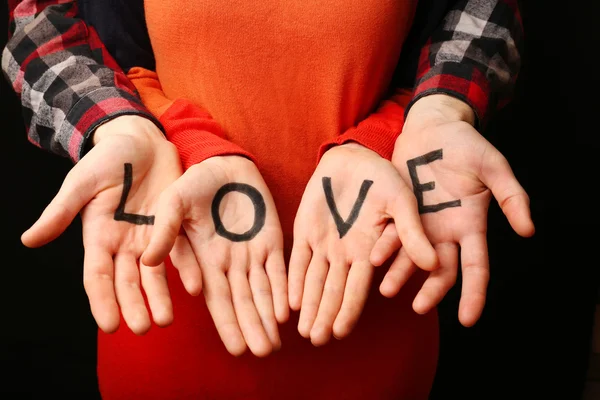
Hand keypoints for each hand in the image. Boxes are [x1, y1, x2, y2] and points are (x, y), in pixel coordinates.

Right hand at [21, 116, 198, 334]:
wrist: (141, 141)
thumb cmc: (107, 160)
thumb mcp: (82, 183)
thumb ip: (60, 212)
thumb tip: (28, 241)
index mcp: (99, 236)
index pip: (98, 276)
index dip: (102, 301)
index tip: (109, 326)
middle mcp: (124, 243)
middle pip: (127, 282)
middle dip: (133, 306)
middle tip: (143, 329)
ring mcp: (150, 237)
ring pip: (154, 275)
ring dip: (159, 297)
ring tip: (165, 320)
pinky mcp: (173, 226)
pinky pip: (180, 251)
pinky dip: (186, 268)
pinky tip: (195, 286)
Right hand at [141, 155, 287, 356]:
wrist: (224, 163)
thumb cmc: (195, 182)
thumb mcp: (173, 202)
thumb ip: (164, 230)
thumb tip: (149, 261)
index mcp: (205, 259)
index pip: (217, 299)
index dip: (226, 322)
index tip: (236, 347)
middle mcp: (229, 262)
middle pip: (242, 302)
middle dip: (251, 327)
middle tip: (262, 353)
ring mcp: (252, 252)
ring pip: (261, 291)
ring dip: (267, 316)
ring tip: (275, 343)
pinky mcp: (271, 239)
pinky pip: (278, 268)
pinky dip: (282, 289)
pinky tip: (286, 311)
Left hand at [288, 143, 437, 345]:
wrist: (353, 156)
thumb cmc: (381, 177)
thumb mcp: (400, 201)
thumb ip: (411, 232)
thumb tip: (432, 264)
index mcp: (368, 250)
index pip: (357, 288)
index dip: (349, 310)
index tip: (340, 332)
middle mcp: (345, 253)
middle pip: (333, 291)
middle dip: (325, 316)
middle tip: (315, 340)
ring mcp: (323, 243)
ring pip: (314, 281)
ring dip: (309, 305)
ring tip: (302, 332)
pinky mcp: (305, 230)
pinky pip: (298, 259)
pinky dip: (293, 279)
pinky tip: (290, 301)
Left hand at [370, 94, 534, 326]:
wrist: (432, 127)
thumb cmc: (466, 144)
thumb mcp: (493, 166)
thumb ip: (511, 196)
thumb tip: (529, 230)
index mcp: (471, 224)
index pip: (476, 267)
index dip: (474, 294)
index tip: (468, 320)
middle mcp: (446, 230)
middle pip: (441, 270)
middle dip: (431, 291)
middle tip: (418, 307)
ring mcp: (421, 222)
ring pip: (412, 258)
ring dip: (401, 274)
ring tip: (386, 289)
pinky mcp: (399, 211)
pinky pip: (391, 234)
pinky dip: (384, 246)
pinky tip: (373, 258)